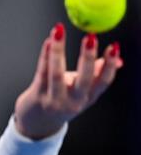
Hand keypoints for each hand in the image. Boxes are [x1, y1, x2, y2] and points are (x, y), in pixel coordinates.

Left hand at [14, 23, 123, 139]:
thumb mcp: (81, 93)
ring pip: (56, 74)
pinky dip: (44, 55)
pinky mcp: (37, 95)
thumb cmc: (60, 101)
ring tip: (59, 30)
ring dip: (58, 50)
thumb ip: (96, 77)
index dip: (110, 65)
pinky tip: (47, 41)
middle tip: (91, 36)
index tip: (114, 46)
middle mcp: (72, 102)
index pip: (103, 83)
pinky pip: (41, 72)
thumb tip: (118, 60)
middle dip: (88, 58)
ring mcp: (53, 100)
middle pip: (83, 80)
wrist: (36, 124)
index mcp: (87, 99)